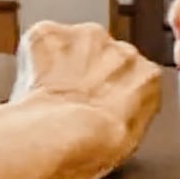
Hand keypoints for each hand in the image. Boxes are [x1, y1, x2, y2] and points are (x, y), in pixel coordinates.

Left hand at [11, 21, 160, 145]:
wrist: (60, 134)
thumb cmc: (94, 145)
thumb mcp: (132, 138)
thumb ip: (131, 113)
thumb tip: (118, 115)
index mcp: (147, 76)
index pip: (134, 75)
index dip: (114, 90)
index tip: (100, 103)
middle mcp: (121, 50)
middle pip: (105, 55)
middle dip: (89, 72)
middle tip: (72, 100)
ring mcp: (85, 38)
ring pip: (73, 45)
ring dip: (63, 63)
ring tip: (50, 94)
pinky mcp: (48, 33)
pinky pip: (40, 41)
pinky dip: (34, 58)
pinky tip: (32, 83)